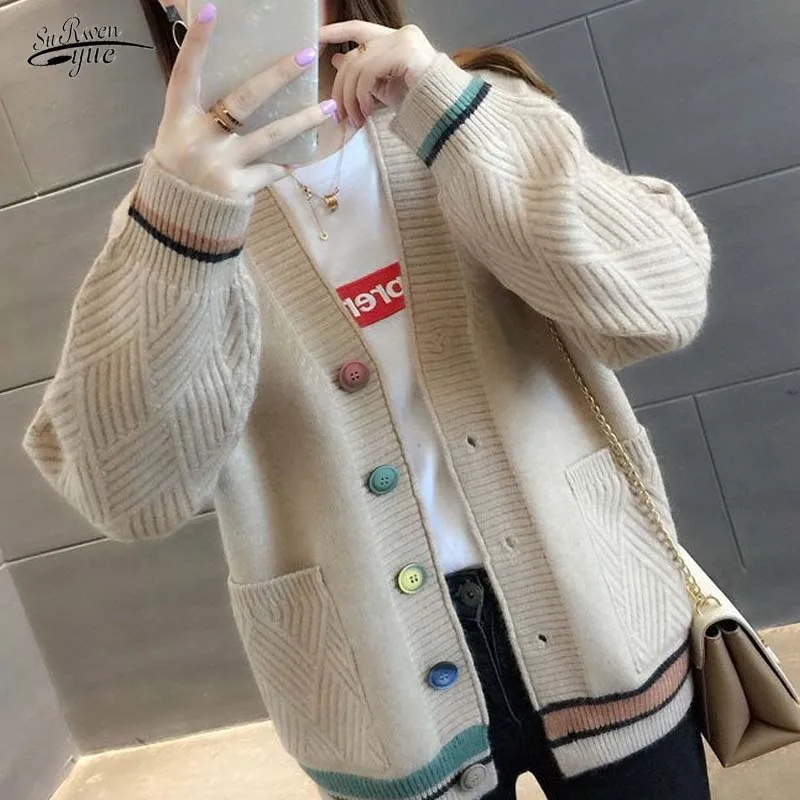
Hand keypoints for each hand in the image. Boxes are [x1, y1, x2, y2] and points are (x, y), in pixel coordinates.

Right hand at [153, 4, 337, 200]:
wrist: (176, 220)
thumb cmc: (180, 168)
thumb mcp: (178, 134)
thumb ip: (200, 110)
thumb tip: (234, 79)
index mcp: (179, 118)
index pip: (186, 72)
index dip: (197, 43)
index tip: (211, 10)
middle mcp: (199, 137)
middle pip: (244, 99)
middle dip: (278, 75)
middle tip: (306, 55)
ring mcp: (220, 163)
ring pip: (270, 136)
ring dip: (304, 121)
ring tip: (329, 109)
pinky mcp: (238, 187)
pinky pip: (271, 170)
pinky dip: (286, 163)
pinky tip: (302, 155)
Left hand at [319, 21, 437, 126]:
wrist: (448, 114)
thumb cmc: (421, 105)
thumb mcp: (386, 89)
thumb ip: (364, 76)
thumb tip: (336, 60)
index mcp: (396, 40)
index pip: (359, 29)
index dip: (336, 31)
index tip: (317, 37)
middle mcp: (400, 34)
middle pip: (354, 55)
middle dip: (341, 87)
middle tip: (339, 115)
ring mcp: (403, 41)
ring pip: (358, 66)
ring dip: (351, 98)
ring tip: (354, 120)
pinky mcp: (404, 53)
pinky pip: (368, 73)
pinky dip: (362, 95)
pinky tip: (366, 112)